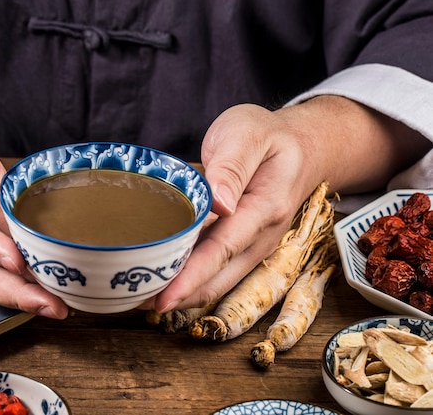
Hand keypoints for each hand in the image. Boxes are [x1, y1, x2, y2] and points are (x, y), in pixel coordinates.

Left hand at [146, 96, 428, 312]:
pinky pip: (218, 271)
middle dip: (179, 296)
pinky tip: (164, 280)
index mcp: (264, 208)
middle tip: (134, 303)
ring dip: (183, 294)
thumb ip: (232, 166)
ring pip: (218, 281)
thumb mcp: (249, 134)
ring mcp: (255, 246)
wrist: (302, 147)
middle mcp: (262, 236)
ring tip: (141, 298)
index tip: (162, 298)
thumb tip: (219, 203)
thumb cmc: (269, 136)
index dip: (191, 277)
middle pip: (218, 277)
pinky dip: (191, 281)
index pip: (222, 250)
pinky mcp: (245, 247)